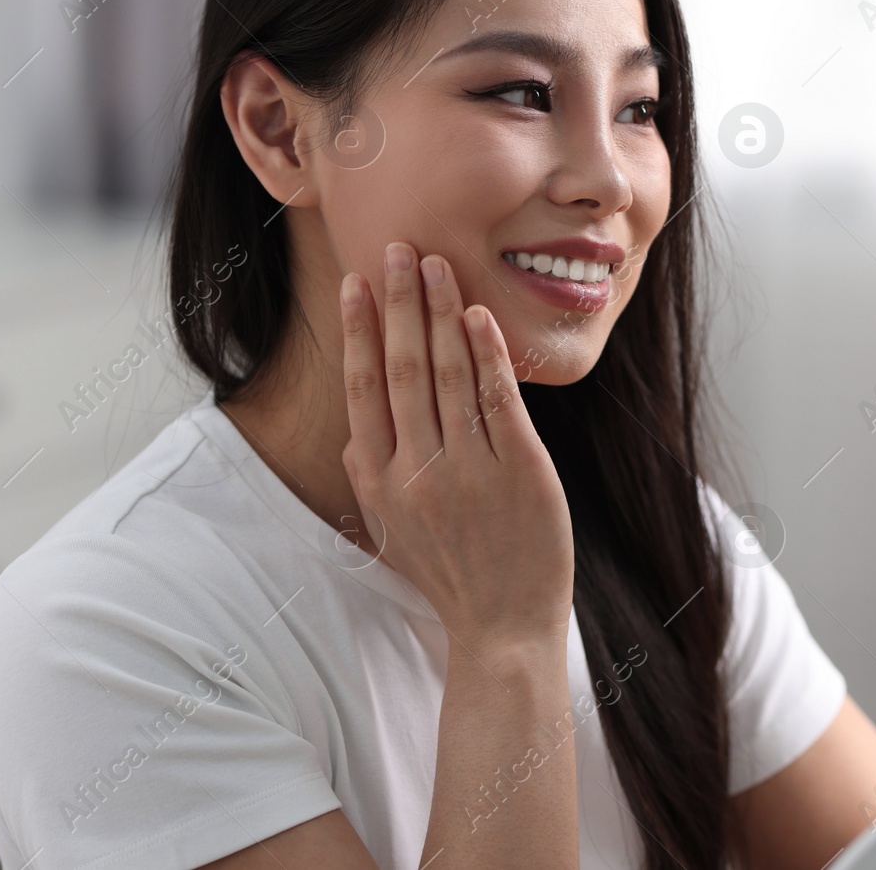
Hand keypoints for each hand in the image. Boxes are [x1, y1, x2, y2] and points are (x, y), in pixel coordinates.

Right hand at [339, 242, 574, 649]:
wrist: (504, 627)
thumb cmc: (448, 572)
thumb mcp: (390, 528)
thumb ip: (370, 473)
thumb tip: (357, 423)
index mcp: (379, 482)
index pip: (363, 389)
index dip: (359, 331)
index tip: (356, 282)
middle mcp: (417, 473)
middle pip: (404, 369)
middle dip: (399, 302)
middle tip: (398, 248)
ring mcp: (469, 472)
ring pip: (450, 375)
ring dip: (442, 313)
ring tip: (438, 265)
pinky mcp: (519, 472)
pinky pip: (498, 400)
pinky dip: (487, 354)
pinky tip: (479, 315)